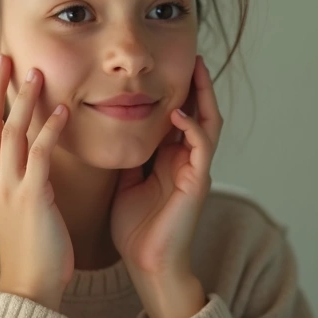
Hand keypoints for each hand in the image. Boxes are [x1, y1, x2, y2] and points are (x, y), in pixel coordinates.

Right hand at [0, 55, 73, 310]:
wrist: (30, 288)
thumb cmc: (33, 250)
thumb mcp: (20, 208)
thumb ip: (20, 181)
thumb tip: (27, 159)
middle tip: (2, 56)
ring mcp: (11, 189)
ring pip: (10, 133)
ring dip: (22, 100)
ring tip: (34, 71)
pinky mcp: (33, 198)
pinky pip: (40, 156)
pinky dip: (50, 129)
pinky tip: (63, 109)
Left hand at [111, 56, 218, 317]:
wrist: (148, 263)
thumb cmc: (136, 227)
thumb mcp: (125, 179)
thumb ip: (127, 153)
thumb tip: (109, 126)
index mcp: (172, 157)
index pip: (180, 112)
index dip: (177, 88)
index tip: (167, 63)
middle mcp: (189, 158)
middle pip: (201, 110)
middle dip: (198, 83)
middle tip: (192, 54)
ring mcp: (196, 169)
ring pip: (209, 122)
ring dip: (204, 95)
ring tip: (195, 70)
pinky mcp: (197, 182)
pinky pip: (202, 147)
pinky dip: (192, 127)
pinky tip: (178, 113)